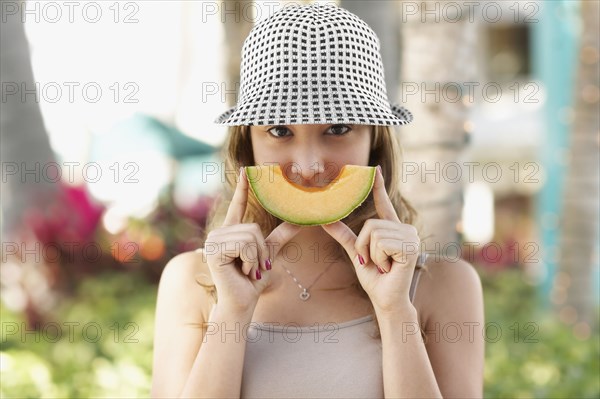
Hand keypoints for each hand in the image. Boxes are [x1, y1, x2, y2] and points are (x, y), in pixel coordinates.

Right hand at [205, 167, 301, 314]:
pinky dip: (251, 260)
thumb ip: (280, 236)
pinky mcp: (214, 250)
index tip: (246, 170)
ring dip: (256, 257)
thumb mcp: (268, 254)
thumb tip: (301, 221)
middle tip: (254, 267)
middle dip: (261, 250)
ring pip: (250, 236)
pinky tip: (242, 272)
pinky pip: (245, 245)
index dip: (242, 187)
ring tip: (248, 270)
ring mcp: (213, 241)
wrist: (241, 303)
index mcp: (231, 232)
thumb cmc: (252, 281)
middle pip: (253, 227)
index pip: (237, 205)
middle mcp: (219, 233)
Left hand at [321, 166, 419, 313]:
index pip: (384, 204)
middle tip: (373, 262)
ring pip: (374, 233)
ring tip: (382, 265)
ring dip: (370, 254)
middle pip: (371, 223)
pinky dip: (377, 258)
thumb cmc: (375, 278)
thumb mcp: (356, 252)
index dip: (378, 187)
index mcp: (394, 229)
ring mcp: (411, 238)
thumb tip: (325, 220)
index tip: (374, 170)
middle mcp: (406, 230)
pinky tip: (389, 268)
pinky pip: (380, 244)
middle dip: (364, 246)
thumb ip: (344, 235)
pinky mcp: (410, 248)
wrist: (386, 300)